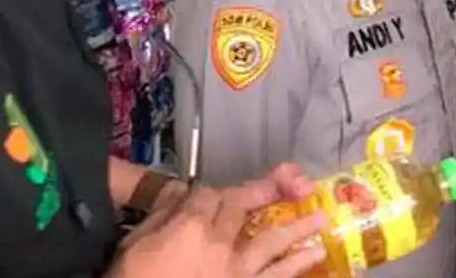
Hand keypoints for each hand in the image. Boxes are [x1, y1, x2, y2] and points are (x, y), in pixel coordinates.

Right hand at [111, 165, 323, 277]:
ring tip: (322, 218)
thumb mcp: (133, 245)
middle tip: (296, 186)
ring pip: (273, 242)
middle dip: (266, 194)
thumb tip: (184, 195)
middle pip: (243, 209)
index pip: (210, 194)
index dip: (215, 191)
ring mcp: (236, 271)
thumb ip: (162, 216)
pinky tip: (315, 256)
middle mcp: (220, 242)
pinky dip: (295, 266)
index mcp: (189, 225)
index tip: (220, 193)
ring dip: (299, 228)